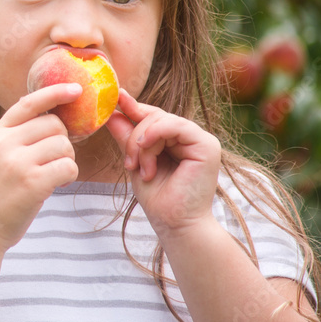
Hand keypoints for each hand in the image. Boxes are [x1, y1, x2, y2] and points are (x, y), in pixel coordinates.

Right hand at [0, 83, 81, 251]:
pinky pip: (68, 167)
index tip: (76, 89)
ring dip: (67, 160)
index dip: (55, 93)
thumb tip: (52, 118)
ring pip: (64, 146)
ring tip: (53, 175)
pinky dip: (69, 176)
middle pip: (54, 125)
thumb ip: (15, 138)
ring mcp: (18, 163)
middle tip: (55, 160)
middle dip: (63, 141)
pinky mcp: (33, 183)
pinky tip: (58, 185)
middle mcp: (5, 144)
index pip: (29, 103)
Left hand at [105, 89, 220, 239]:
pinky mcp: (207, 145)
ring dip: (142, 144)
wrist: (175, 224)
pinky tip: (146, 152)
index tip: (116, 97)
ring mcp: (201, 140)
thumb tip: (112, 113)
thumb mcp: (135, 162)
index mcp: (176, 141)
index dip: (134, 107)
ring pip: (161, 120)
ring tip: (141, 169)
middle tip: (129, 163)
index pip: (153, 116)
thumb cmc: (158, 199)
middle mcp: (190, 138)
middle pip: (155, 116)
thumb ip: (127, 138)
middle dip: (134, 137)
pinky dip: (154, 135)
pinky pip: (175, 125)